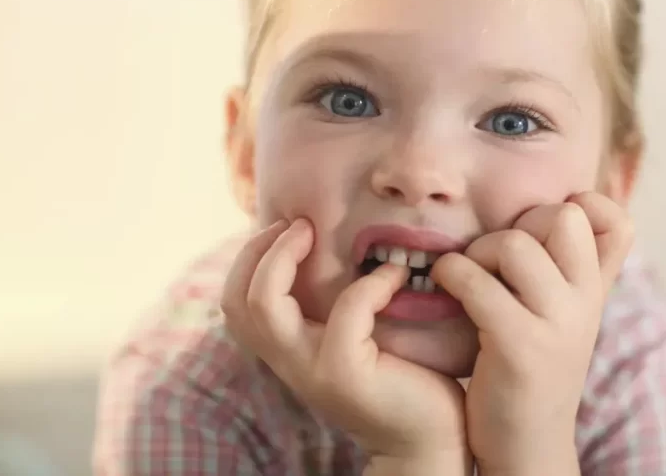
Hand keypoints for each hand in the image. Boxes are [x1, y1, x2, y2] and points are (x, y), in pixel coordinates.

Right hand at [221, 219, 471, 471]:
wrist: (429, 443)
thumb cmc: (406, 381)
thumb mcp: (360, 339)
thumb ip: (342, 308)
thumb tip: (347, 250)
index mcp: (290, 351)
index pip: (237, 303)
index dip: (251, 258)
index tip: (289, 227)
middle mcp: (290, 362)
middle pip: (237, 300)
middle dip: (259, 250)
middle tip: (297, 224)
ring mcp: (312, 370)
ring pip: (265, 304)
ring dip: (284, 257)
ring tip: (314, 233)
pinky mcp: (345, 372)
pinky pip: (347, 310)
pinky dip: (371, 283)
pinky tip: (396, 275)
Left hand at [430, 192, 634, 474]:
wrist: (527, 445)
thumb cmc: (533, 369)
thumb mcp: (567, 317)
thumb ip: (568, 270)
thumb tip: (560, 208)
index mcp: (598, 292)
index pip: (619, 222)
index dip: (583, 206)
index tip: (543, 229)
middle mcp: (587, 304)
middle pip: (565, 218)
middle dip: (518, 225)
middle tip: (495, 256)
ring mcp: (558, 325)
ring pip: (516, 245)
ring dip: (478, 251)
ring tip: (466, 274)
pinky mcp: (520, 347)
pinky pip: (478, 283)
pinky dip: (452, 274)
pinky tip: (444, 285)